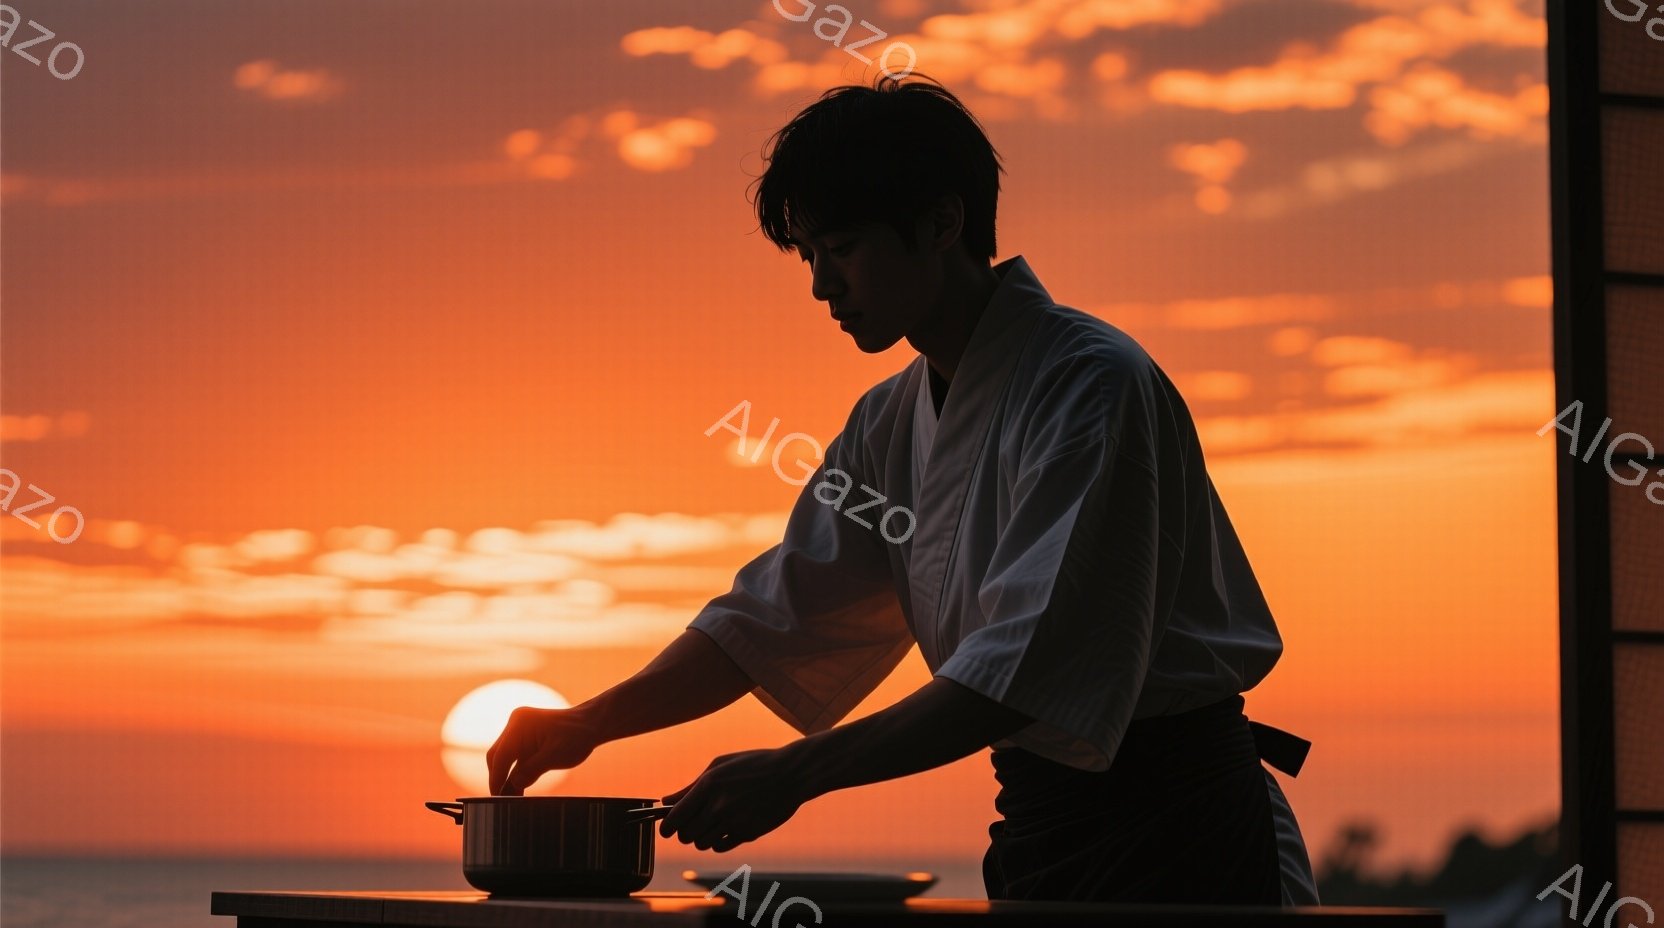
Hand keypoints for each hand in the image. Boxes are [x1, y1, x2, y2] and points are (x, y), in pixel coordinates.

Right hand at [486, 707, 600, 794]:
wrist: (591, 725)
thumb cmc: (577, 737)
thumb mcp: (554, 757)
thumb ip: (530, 771)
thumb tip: (512, 786)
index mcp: (520, 724)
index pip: (500, 755)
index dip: (496, 779)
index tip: (496, 798)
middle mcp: (516, 723)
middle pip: (497, 756)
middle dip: (498, 778)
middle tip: (501, 802)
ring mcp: (519, 730)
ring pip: (504, 758)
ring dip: (506, 777)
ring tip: (510, 799)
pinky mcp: (524, 737)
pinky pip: (514, 757)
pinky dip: (515, 772)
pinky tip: (517, 789)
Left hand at [659, 747, 809, 851]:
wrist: (792, 774)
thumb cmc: (753, 765)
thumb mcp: (719, 765)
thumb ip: (690, 786)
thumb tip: (665, 802)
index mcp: (708, 785)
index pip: (675, 819)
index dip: (667, 827)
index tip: (667, 828)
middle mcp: (719, 806)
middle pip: (686, 835)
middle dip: (684, 831)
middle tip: (692, 822)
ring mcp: (734, 822)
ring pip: (702, 843)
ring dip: (702, 836)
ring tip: (711, 823)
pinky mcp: (748, 833)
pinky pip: (720, 847)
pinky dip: (717, 842)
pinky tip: (724, 828)